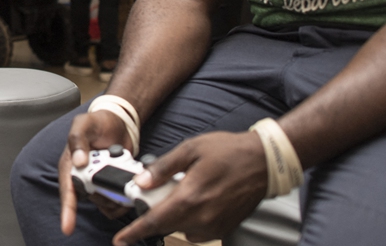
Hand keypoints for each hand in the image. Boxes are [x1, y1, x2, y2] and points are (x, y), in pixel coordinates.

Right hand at [59, 110, 132, 233]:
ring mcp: (98, 182)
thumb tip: (78, 161)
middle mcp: (82, 177)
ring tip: (125, 170)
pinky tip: (130, 179)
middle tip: (117, 170)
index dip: (67, 210)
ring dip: (117, 192)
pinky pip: (118, 199)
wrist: (119, 122)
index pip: (67, 190)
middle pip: (90, 198)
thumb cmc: (98, 122)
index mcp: (70, 164)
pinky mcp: (113, 184)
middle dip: (103, 192)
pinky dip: (126, 194)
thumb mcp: (83, 124)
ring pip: (106, 202)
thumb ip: (78, 140)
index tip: (68, 227)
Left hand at [112, 131, 268, 245]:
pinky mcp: (224, 228)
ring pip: (181, 229)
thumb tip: (142, 181)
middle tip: (152, 198)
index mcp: (190, 197)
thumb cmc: (230, 152)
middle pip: (165, 226)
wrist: (265, 162)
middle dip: (153, 216)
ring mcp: (214, 226)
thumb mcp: (191, 150)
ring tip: (181, 194)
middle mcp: (202, 217)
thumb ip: (163, 168)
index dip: (134, 232)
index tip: (120, 240)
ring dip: (173, 217)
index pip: (154, 221)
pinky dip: (190, 220)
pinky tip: (196, 201)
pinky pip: (197, 231)